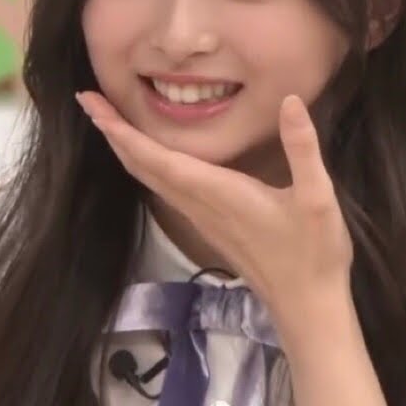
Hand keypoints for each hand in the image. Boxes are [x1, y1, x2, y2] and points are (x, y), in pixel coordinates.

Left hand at [75, 91, 352, 314]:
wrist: (305, 305)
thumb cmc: (312, 253)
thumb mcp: (317, 197)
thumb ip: (303, 148)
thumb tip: (290, 101)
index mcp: (217, 192)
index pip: (157, 158)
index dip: (122, 131)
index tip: (92, 105)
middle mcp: (199, 204)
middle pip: (142, 166)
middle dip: (113, 132)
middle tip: (87, 100)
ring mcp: (201, 217)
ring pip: (150, 179)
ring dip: (126, 148)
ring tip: (109, 120)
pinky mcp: (208, 224)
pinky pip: (164, 188)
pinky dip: (146, 164)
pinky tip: (149, 155)